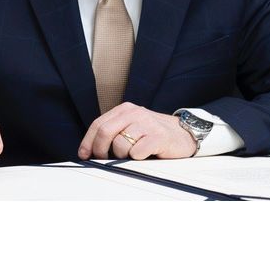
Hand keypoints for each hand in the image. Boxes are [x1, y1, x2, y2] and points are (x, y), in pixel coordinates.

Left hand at [78, 102, 197, 160]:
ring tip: (132, 155)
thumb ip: (114, 132)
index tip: (84, 154)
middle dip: (100, 150)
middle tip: (103, 160)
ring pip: (120, 144)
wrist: (184, 134)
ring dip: (122, 156)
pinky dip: (137, 158)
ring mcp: (147, 123)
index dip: (88, 141)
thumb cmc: (154, 134)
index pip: (98, 124)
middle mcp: (135, 113)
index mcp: (125, 109)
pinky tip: (145, 155)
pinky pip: (137, 152)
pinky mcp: (158, 137)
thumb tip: (91, 151)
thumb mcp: (132, 126)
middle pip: (105, 132)